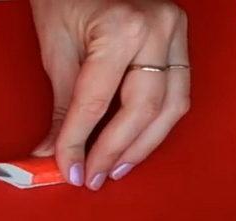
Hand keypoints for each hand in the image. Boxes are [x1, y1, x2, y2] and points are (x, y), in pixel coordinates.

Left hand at [29, 0, 189, 189]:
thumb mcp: (57, 50)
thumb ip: (63, 106)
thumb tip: (55, 153)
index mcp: (120, 27)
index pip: (97, 102)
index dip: (79, 142)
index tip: (69, 169)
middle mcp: (156, 28)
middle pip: (144, 109)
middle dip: (116, 150)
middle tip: (94, 177)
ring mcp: (175, 32)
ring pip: (172, 107)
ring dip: (143, 145)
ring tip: (116, 168)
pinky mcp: (181, 39)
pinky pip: (178, 92)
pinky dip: (157, 123)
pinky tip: (136, 143)